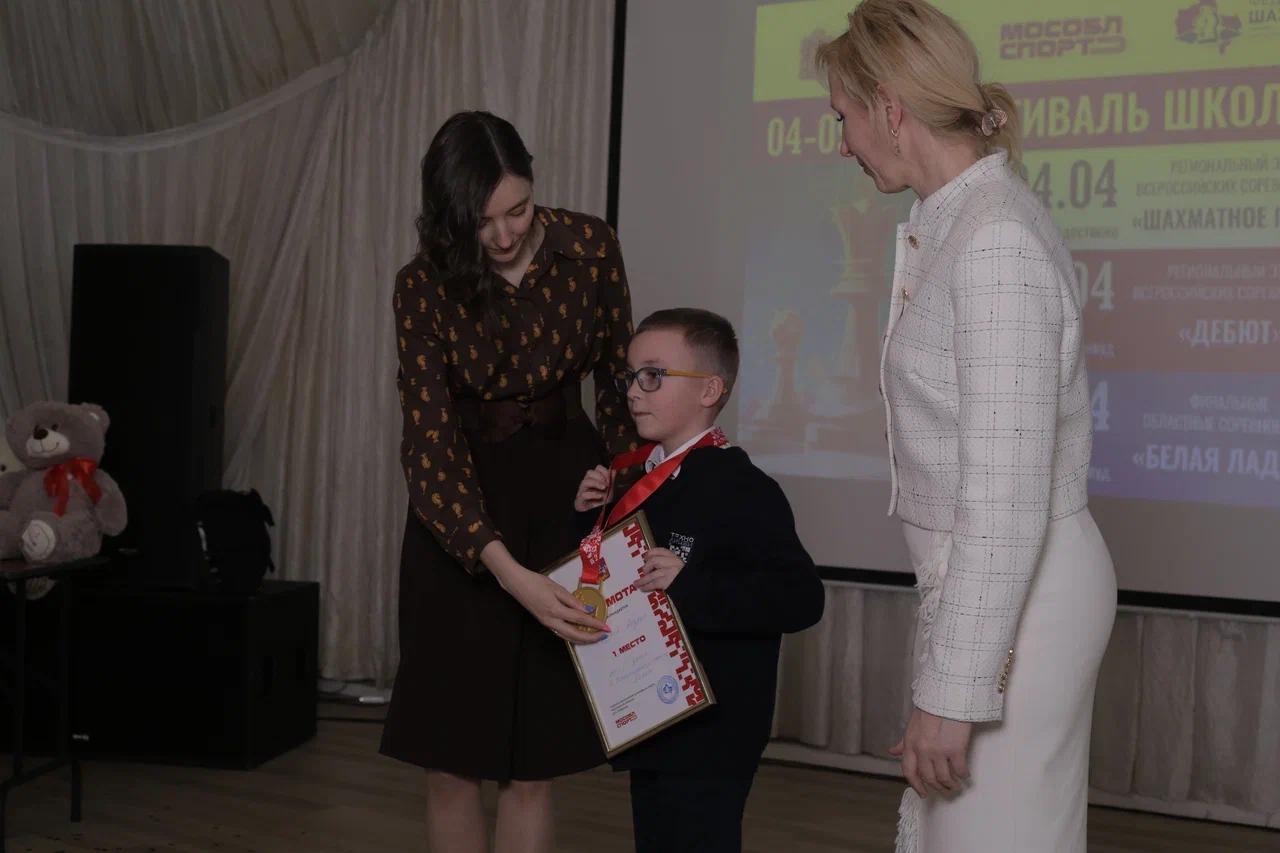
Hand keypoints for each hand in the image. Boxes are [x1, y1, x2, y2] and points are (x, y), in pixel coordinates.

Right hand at [496, 562, 610, 643]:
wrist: (517, 584)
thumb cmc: (536, 582)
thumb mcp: (556, 588)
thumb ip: (572, 600)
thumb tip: (587, 609)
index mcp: (555, 610)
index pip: (580, 619)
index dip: (594, 624)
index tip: (606, 627)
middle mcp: (551, 621)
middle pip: (574, 634)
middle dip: (590, 637)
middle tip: (603, 636)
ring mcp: (547, 623)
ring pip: (567, 636)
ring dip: (581, 638)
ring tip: (593, 636)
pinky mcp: (544, 622)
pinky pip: (561, 632)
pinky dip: (572, 635)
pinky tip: (578, 633)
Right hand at [574, 465, 613, 511]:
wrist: (595, 513)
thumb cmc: (601, 501)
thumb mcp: (609, 491)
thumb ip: (611, 481)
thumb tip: (614, 471)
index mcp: (595, 479)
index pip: (597, 468)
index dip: (603, 471)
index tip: (609, 478)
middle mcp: (588, 482)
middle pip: (589, 472)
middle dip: (599, 476)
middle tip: (606, 483)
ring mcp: (582, 490)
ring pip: (585, 482)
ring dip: (596, 484)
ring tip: (604, 488)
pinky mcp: (580, 499)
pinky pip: (583, 494)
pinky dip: (592, 494)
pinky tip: (599, 496)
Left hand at [634, 547, 683, 591]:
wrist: (694, 587)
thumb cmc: (685, 577)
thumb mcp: (679, 567)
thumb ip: (668, 564)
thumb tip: (652, 566)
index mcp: (675, 557)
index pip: (661, 550)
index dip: (651, 553)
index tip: (645, 557)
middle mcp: (673, 563)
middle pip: (654, 561)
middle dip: (646, 567)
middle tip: (644, 571)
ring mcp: (671, 572)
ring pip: (652, 574)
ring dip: (642, 580)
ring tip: (636, 583)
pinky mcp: (669, 582)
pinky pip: (654, 583)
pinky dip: (646, 586)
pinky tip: (642, 588)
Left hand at [890, 707, 971, 797]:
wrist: (948, 694)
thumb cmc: (931, 707)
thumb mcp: (912, 723)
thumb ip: (904, 741)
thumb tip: (893, 751)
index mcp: (910, 743)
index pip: (909, 771)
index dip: (916, 785)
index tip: (923, 793)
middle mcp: (922, 750)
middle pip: (929, 778)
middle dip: (938, 788)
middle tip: (945, 790)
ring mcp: (939, 751)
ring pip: (944, 778)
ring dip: (951, 785)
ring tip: (956, 786)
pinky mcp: (956, 750)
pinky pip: (960, 770)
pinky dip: (963, 775)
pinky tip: (965, 774)